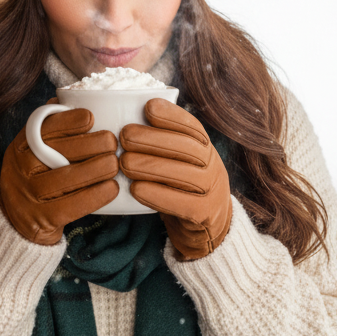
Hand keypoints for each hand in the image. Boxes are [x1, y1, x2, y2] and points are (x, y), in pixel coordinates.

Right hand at [0, 105, 118, 244]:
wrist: (18, 221)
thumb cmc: (40, 176)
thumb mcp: (38, 149)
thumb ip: (53, 125)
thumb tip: (77, 95)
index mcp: (21, 145)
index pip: (43, 128)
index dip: (68, 121)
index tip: (92, 117)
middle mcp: (20, 167)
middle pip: (55, 152)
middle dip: (89, 144)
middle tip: (113, 142)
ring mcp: (27, 194)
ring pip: (64, 178)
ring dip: (95, 169)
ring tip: (116, 164)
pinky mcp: (39, 219)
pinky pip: (69, 206)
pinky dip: (93, 196)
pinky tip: (112, 189)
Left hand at [120, 99, 231, 260]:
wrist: (206, 229)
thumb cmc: (181, 188)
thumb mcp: (179, 161)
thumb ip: (162, 144)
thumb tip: (126, 116)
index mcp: (205, 148)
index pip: (192, 127)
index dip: (172, 115)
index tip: (148, 106)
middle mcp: (213, 166)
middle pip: (187, 149)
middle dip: (154, 139)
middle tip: (124, 135)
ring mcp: (212, 191)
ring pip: (184, 175)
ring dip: (151, 166)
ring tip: (123, 162)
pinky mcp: (204, 215)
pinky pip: (182, 204)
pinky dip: (158, 195)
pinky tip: (135, 190)